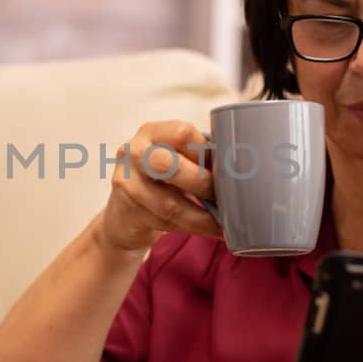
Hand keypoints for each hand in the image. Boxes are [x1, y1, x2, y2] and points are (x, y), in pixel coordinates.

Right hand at [97, 120, 221, 253]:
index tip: (223, 167)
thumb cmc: (158, 181)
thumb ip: (197, 156)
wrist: (124, 215)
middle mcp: (134, 153)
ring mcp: (127, 183)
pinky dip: (195, 227)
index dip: (206, 152)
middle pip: (169, 165)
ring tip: (225, 221)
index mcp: (151, 132)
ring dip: (202, 216)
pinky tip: (213, 229)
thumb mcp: (173, 158)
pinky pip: (167, 222)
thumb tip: (238, 168)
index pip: (182, 132)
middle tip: (221, 195)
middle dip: (202, 183)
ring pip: (169, 203)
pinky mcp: (128, 211)